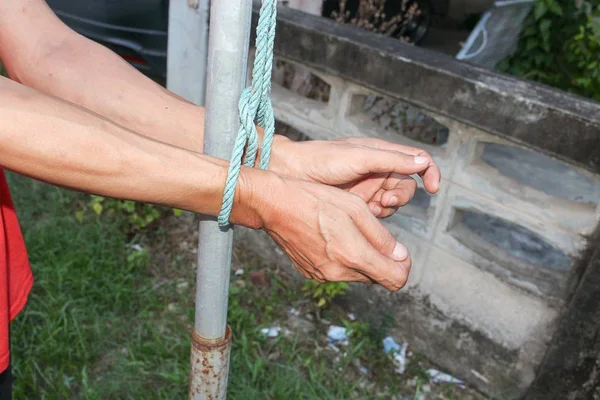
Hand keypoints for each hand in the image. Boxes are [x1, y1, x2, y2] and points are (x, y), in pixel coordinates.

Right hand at [231, 169, 411, 290]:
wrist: (275, 205)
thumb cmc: (317, 200)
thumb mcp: (356, 209)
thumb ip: (381, 236)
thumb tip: (400, 256)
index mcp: (353, 255)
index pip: (395, 280)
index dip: (403, 267)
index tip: (400, 252)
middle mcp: (338, 272)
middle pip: (377, 278)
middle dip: (382, 261)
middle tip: (374, 236)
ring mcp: (322, 275)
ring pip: (357, 275)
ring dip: (362, 259)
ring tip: (350, 232)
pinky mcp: (310, 273)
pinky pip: (338, 272)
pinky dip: (343, 260)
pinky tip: (333, 238)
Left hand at [269, 136, 440, 217]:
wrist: (291, 174)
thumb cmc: (322, 159)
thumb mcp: (359, 157)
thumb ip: (392, 160)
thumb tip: (424, 162)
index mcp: (380, 153)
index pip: (416, 160)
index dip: (429, 172)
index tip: (433, 188)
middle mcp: (376, 170)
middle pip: (405, 186)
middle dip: (400, 195)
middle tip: (385, 200)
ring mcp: (366, 188)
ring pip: (392, 203)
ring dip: (387, 207)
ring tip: (372, 207)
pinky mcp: (355, 205)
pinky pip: (376, 215)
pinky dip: (375, 216)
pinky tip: (364, 213)